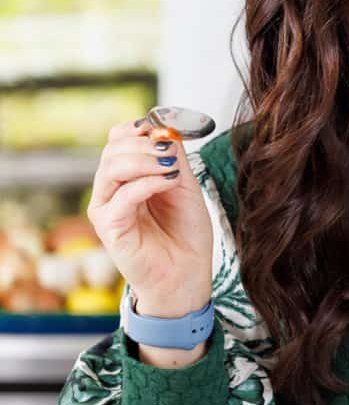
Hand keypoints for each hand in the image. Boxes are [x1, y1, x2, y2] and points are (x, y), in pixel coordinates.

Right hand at [87, 119, 213, 315]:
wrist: (187, 275)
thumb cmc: (185, 234)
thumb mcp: (185, 186)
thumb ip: (174, 159)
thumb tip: (165, 130)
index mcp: (126, 178)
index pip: (117, 140)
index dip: (137, 129)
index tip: (164, 129)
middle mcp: (110, 191)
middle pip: (112, 150)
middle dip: (144, 144)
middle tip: (170, 151)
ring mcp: (106, 210)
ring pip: (112, 168)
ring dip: (145, 160)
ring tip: (171, 168)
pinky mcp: (109, 229)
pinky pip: (122, 197)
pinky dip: (147, 183)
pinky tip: (168, 183)